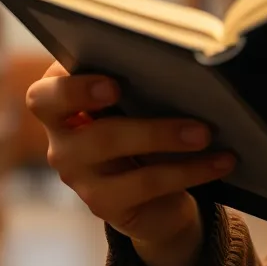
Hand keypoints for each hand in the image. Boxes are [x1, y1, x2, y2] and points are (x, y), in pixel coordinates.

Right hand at [25, 61, 235, 265]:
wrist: (155, 194)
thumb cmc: (144, 126)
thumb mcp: (138, 101)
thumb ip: (139, 80)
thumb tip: (179, 61)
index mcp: (63, 104)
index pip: (44, 95)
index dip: (72, 88)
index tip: (114, 85)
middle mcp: (62, 141)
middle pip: (86, 133)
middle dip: (128, 114)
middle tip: (166, 109)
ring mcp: (79, 176)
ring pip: (113, 151)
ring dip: (164, 137)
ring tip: (205, 133)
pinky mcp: (104, 204)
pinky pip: (147, 184)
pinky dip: (190, 170)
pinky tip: (222, 160)